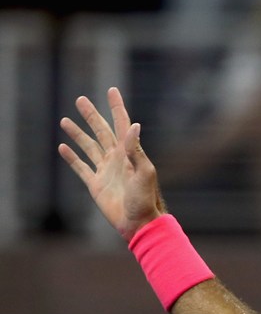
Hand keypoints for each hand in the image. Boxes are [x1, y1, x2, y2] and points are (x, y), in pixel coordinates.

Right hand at [58, 87, 165, 240]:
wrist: (138, 222)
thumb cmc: (145, 198)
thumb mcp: (144, 172)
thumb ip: (135, 150)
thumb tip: (133, 125)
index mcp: (129, 153)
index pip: (122, 124)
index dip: (117, 107)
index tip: (111, 90)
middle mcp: (117, 159)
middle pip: (101, 131)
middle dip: (91, 115)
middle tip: (80, 99)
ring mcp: (106, 171)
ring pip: (89, 147)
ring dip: (78, 134)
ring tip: (65, 120)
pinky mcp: (96, 184)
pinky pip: (81, 168)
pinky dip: (72, 158)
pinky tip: (63, 147)